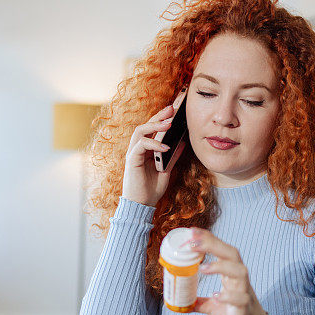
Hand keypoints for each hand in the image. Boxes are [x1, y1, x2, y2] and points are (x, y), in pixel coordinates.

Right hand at [121, 90, 186, 206]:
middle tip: (172, 109)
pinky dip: (154, 144)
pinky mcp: (131, 160)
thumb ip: (173, 157)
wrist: (142, 205)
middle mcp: (137, 149)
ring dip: (155, 125)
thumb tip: (183, 143)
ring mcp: (133, 153)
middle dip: (159, 116)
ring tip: (169, 123)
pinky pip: (141, 145)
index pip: (152, 129)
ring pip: (140, 131)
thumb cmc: (151, 189)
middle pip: (145, 125)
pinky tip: (166, 146)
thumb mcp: (167, 170)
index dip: (162, 118)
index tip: (175, 110)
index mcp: (145, 150)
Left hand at [188, 227, 270, 314]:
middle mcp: (240, 280)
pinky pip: (241, 298)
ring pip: (240, 272)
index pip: (222, 250)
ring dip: (221, 266)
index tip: (192, 231)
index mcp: (231, 275)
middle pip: (232, 254)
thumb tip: (180, 303)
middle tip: (193, 242)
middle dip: (214, 245)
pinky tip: (215, 295)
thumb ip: (199, 301)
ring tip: (203, 268)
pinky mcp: (246, 309)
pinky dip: (228, 296)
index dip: (209, 239)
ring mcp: (245, 293)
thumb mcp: (214, 307)